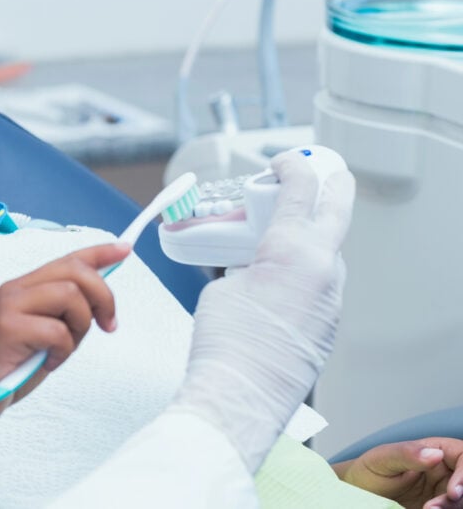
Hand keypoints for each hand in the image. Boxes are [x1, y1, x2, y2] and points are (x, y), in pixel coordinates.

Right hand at [0, 242, 128, 431]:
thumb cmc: (8, 367)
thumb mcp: (43, 335)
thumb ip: (65, 314)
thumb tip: (101, 300)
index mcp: (25, 287)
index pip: (68, 259)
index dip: (100, 252)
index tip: (125, 250)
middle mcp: (16, 289)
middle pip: (75, 271)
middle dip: (103, 297)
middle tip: (107, 326)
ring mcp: (9, 306)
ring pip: (70, 295)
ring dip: (80, 326)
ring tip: (64, 349)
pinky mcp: (7, 329)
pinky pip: (57, 331)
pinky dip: (62, 351)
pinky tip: (48, 363)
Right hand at [171, 148, 355, 471]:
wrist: (237, 396)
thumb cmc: (225, 344)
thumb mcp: (224, 284)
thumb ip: (246, 262)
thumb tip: (252, 262)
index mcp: (294, 252)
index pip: (302, 191)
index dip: (293, 168)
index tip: (284, 162)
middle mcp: (323, 272)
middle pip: (336, 212)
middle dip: (329, 187)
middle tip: (318, 175)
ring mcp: (331, 301)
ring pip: (328, 253)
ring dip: (309, 237)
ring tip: (274, 239)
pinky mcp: (327, 326)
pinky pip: (320, 286)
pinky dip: (302, 273)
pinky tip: (273, 282)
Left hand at [332, 438, 462, 508]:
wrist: (357, 495)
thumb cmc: (368, 471)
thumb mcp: (382, 459)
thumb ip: (406, 454)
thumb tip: (435, 454)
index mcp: (434, 451)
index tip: (453, 491)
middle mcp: (444, 471)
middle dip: (459, 496)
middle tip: (435, 506)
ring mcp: (443, 492)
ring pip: (462, 500)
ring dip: (451, 508)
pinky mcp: (439, 507)